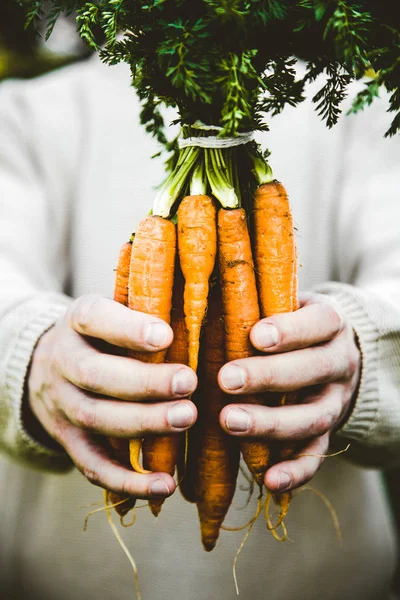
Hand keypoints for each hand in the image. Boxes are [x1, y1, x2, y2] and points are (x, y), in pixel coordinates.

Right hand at [27, 294, 196, 498]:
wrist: (45, 366)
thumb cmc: (102, 334)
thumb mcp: (114, 310)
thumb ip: (148, 310)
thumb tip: (209, 312)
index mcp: (78, 320)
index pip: (94, 318)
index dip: (128, 328)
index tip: (167, 335)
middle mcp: (62, 360)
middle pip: (94, 374)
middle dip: (143, 382)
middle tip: (188, 383)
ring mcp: (61, 404)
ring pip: (96, 419)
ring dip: (143, 424)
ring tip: (187, 418)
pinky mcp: (67, 440)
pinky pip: (92, 465)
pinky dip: (128, 481)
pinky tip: (166, 485)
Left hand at [218, 293, 360, 492]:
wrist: (335, 354)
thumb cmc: (292, 326)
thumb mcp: (284, 305)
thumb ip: (256, 303)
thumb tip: (200, 294)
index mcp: (329, 324)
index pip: (319, 322)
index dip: (291, 330)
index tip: (256, 335)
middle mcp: (339, 362)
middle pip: (314, 369)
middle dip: (270, 376)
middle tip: (226, 379)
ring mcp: (335, 400)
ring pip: (314, 417)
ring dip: (273, 423)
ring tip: (230, 422)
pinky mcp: (328, 432)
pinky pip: (317, 455)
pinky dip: (296, 471)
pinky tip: (268, 481)